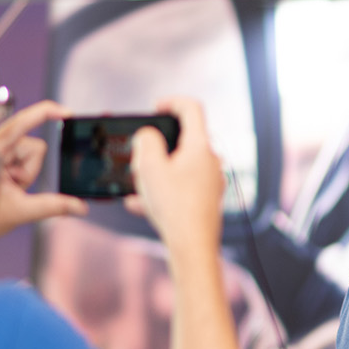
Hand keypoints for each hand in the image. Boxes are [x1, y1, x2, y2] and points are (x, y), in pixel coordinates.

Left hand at [0, 100, 85, 248]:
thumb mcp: (20, 211)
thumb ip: (53, 206)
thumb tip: (81, 207)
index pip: (21, 123)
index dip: (46, 113)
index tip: (67, 113)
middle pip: (32, 145)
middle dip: (31, 169)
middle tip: (14, 187)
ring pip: (30, 152)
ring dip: (25, 172)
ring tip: (8, 188)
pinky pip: (22, 158)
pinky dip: (21, 172)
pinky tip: (8, 185)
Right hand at [125, 96, 223, 253]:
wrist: (192, 247)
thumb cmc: (174, 207)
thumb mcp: (149, 167)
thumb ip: (146, 141)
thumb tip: (149, 136)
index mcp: (201, 146)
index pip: (192, 108)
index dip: (171, 101)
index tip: (155, 108)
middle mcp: (211, 161)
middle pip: (184, 140)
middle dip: (158, 145)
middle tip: (140, 155)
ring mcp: (212, 182)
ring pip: (180, 166)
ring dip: (157, 171)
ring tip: (137, 184)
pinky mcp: (207, 200)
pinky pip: (181, 188)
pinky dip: (162, 191)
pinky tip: (139, 204)